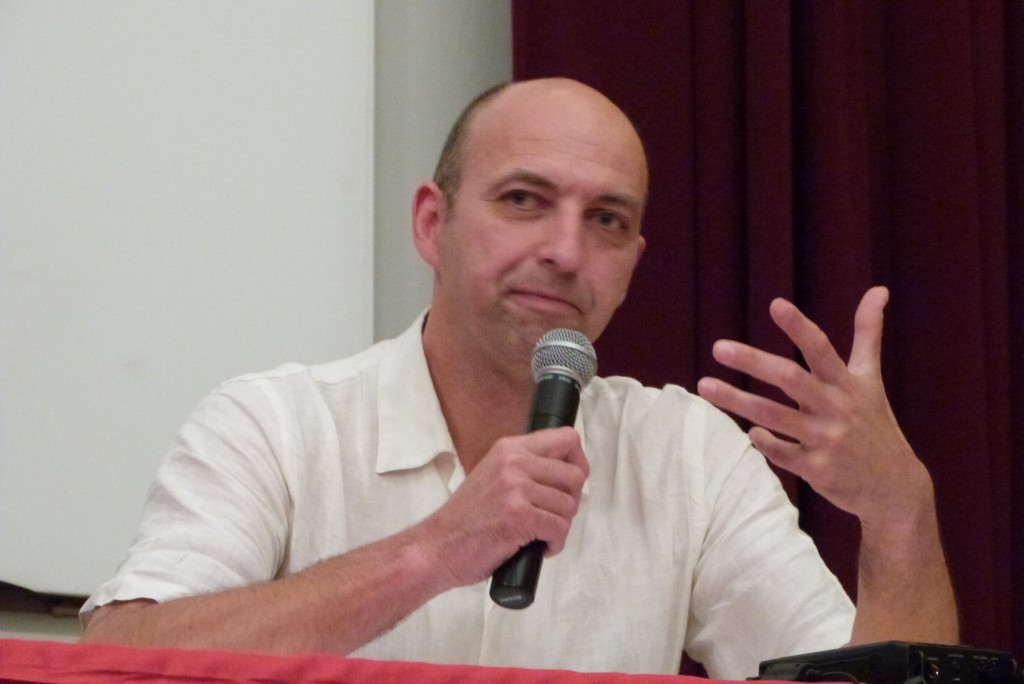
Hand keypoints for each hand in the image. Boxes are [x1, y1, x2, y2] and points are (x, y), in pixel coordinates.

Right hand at [417, 427, 588, 588]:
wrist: (437, 546)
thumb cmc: (466, 519)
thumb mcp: (494, 475)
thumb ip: (524, 468)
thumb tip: (565, 472)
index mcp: (509, 448)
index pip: (567, 438)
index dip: (578, 463)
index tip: (568, 484)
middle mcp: (514, 461)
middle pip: (575, 474)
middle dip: (571, 501)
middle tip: (552, 516)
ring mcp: (515, 487)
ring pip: (569, 505)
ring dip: (560, 526)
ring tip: (540, 534)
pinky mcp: (518, 515)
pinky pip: (559, 528)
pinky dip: (554, 543)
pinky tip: (538, 547)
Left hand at [696, 286, 929, 526]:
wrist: (894, 487)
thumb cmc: (875, 425)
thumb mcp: (872, 379)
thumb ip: (868, 334)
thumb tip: (879, 288)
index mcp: (847, 384)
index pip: (821, 348)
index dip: (799, 327)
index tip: (775, 304)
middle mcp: (836, 408)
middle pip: (790, 379)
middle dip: (753, 362)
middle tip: (717, 347)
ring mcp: (827, 440)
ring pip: (775, 417)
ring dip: (738, 401)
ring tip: (705, 386)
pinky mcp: (818, 469)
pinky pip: (782, 454)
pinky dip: (764, 443)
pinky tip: (748, 433)